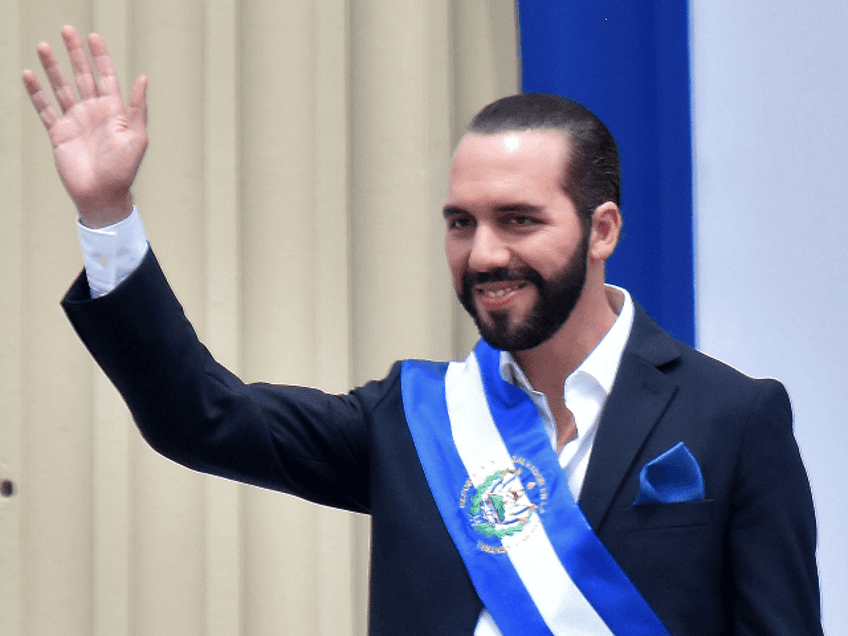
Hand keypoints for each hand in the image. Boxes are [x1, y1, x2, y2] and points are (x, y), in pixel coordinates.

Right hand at [22, 25, 147, 227]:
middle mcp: (94, 113)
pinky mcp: (59, 134)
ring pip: (61, 88)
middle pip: (82, 76)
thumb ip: (137, 108)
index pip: (106, 77)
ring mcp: (75, 122)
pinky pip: (45, 109)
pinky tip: (29, 75)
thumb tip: (143, 77)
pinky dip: (36, 92)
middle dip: (76, 53)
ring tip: (45, 46)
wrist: (102, 195)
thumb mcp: (137, 138)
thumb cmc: (124, 170)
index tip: (94, 36)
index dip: (100, 56)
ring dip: (53, 67)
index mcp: (114, 112)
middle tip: (67, 30)